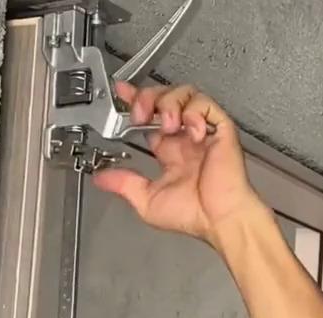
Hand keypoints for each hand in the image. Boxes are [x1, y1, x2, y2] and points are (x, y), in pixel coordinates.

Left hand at [93, 82, 264, 245]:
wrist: (221, 219)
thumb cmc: (195, 215)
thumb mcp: (147, 202)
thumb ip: (124, 185)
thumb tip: (101, 178)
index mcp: (171, 153)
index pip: (149, 118)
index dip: (135, 102)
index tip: (121, 92)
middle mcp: (185, 140)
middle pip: (164, 98)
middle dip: (148, 98)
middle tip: (141, 111)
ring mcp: (202, 132)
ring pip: (184, 94)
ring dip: (170, 103)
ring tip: (168, 123)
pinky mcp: (220, 129)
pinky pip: (206, 104)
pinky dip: (195, 112)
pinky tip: (192, 131)